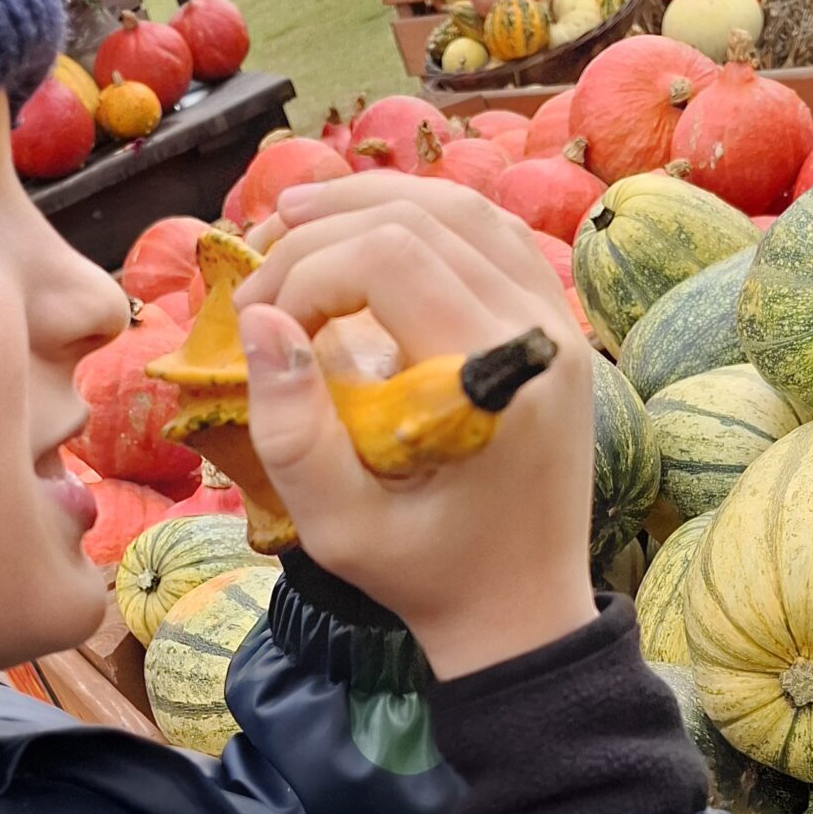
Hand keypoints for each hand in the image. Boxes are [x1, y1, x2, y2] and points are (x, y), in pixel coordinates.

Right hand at [236, 173, 597, 679]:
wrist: (521, 609)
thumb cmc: (427, 576)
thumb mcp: (340, 529)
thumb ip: (292, 431)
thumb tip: (258, 322)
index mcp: (494, 377)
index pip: (388, 258)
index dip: (303, 272)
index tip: (255, 325)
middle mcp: (540, 331)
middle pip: (422, 216)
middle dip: (321, 234)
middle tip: (256, 275)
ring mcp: (556, 321)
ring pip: (462, 206)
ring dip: (370, 204)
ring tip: (294, 220)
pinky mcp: (552, 324)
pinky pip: (490, 234)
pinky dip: (421, 218)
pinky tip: (366, 229)